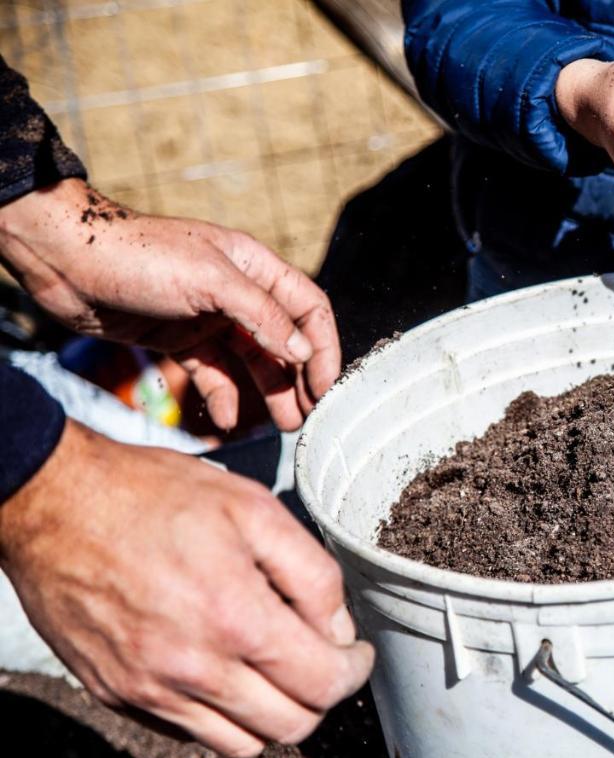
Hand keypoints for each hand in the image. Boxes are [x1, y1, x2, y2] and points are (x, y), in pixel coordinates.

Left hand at [0, 178, 338, 431]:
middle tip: (313, 414)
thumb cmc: (138, 256)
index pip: (308, 308)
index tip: (328, 385)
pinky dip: (222, 397)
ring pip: (253, 361)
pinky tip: (223, 420)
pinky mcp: (180, 339)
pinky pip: (213, 374)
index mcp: (254, 266)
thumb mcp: (211, 280)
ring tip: (287, 425)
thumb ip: (262, 316)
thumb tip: (302, 351)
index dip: (324, 346)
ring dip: (271, 393)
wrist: (65, 262)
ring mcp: (209, 317)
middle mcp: (237, 292)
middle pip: (286, 340)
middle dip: (302, 377)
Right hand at [0, 420, 374, 756]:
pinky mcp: (117, 694)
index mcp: (234, 618)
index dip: (354, 670)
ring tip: (273, 665)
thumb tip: (337, 628)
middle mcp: (192, 667)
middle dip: (319, 696)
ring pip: (242, 742)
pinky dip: (220, 713)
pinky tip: (223, 666)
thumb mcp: (253, 509)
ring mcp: (150, 689)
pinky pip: (189, 733)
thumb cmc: (152, 496)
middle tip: (321, 661)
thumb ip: (311, 574)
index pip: (323, 683)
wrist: (54, 503)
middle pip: (290, 726)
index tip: (355, 653)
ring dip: (271, 712)